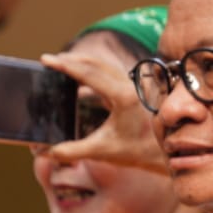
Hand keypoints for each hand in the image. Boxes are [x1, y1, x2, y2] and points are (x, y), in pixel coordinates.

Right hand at [38, 50, 165, 171]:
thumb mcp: (102, 151)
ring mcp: (133, 87)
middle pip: (96, 63)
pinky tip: (77, 83)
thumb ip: (73, 151)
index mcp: (123, 96)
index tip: (46, 59)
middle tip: (48, 60)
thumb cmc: (138, 151)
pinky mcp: (132, 92)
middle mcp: (130, 86)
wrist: (166, 152)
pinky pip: (109, 76)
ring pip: (104, 67)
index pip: (89, 73)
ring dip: (82, 64)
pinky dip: (91, 74)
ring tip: (60, 65)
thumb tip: (47, 152)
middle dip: (71, 60)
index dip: (65, 65)